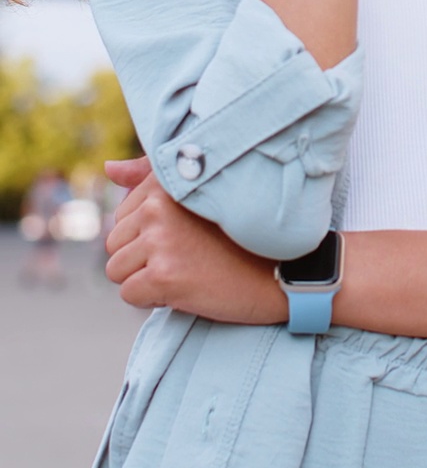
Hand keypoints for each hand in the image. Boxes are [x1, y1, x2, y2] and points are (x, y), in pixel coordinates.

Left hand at [103, 159, 285, 323]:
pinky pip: (129, 294)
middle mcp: (158, 206)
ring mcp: (160, 240)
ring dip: (144, 279)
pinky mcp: (163, 275)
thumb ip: (147, 178)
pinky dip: (151, 300)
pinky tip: (183, 289)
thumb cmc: (234, 236)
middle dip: (142, 258)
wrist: (275, 274)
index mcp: (164, 184)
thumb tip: (109, 168)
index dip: (148, 236)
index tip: (184, 236)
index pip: (122, 216)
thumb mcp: (193, 197)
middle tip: (185, 257)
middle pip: (114, 243)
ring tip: (183, 271)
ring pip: (116, 270)